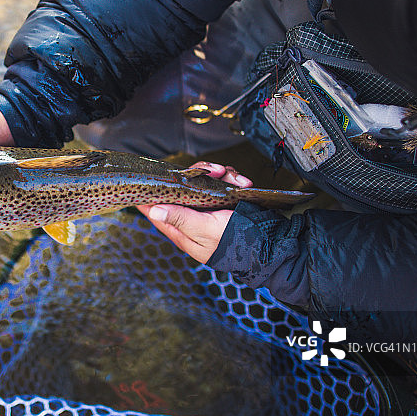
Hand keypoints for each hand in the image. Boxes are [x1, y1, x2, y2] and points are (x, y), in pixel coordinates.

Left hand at [136, 162, 252, 263]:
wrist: (271, 244)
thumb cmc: (238, 243)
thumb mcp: (206, 230)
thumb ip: (181, 219)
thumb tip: (153, 211)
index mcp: (182, 230)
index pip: (156, 211)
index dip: (149, 195)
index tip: (145, 178)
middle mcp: (192, 218)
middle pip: (181, 187)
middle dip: (196, 174)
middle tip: (214, 171)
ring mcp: (208, 208)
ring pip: (202, 181)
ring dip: (219, 175)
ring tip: (234, 179)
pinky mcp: (223, 201)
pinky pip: (221, 183)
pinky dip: (232, 179)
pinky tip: (242, 183)